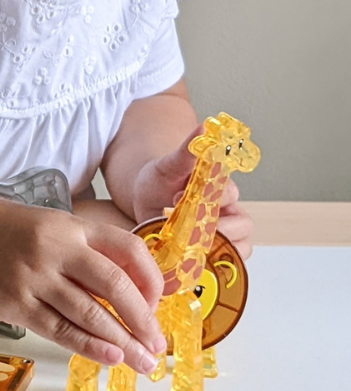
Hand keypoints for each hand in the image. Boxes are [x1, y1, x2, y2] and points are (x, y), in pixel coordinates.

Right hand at [0, 193, 166, 372]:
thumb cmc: (13, 232)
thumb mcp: (55, 228)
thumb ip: (89, 256)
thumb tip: (134, 300)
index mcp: (73, 226)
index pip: (128, 249)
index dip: (151, 281)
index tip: (157, 306)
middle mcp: (56, 248)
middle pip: (114, 285)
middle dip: (142, 321)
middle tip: (156, 347)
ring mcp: (33, 276)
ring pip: (88, 314)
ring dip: (121, 343)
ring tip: (142, 363)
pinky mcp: (14, 302)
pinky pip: (58, 329)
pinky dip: (88, 347)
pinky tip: (109, 358)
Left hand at [132, 127, 252, 258]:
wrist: (147, 199)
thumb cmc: (160, 180)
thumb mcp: (168, 164)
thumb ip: (187, 150)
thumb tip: (205, 125)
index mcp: (221, 186)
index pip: (231, 194)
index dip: (210, 198)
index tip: (181, 197)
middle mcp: (228, 211)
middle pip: (242, 226)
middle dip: (217, 229)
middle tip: (188, 229)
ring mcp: (223, 234)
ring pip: (239, 248)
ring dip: (215, 249)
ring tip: (187, 246)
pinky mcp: (212, 252)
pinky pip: (225, 264)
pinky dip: (212, 265)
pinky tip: (190, 262)